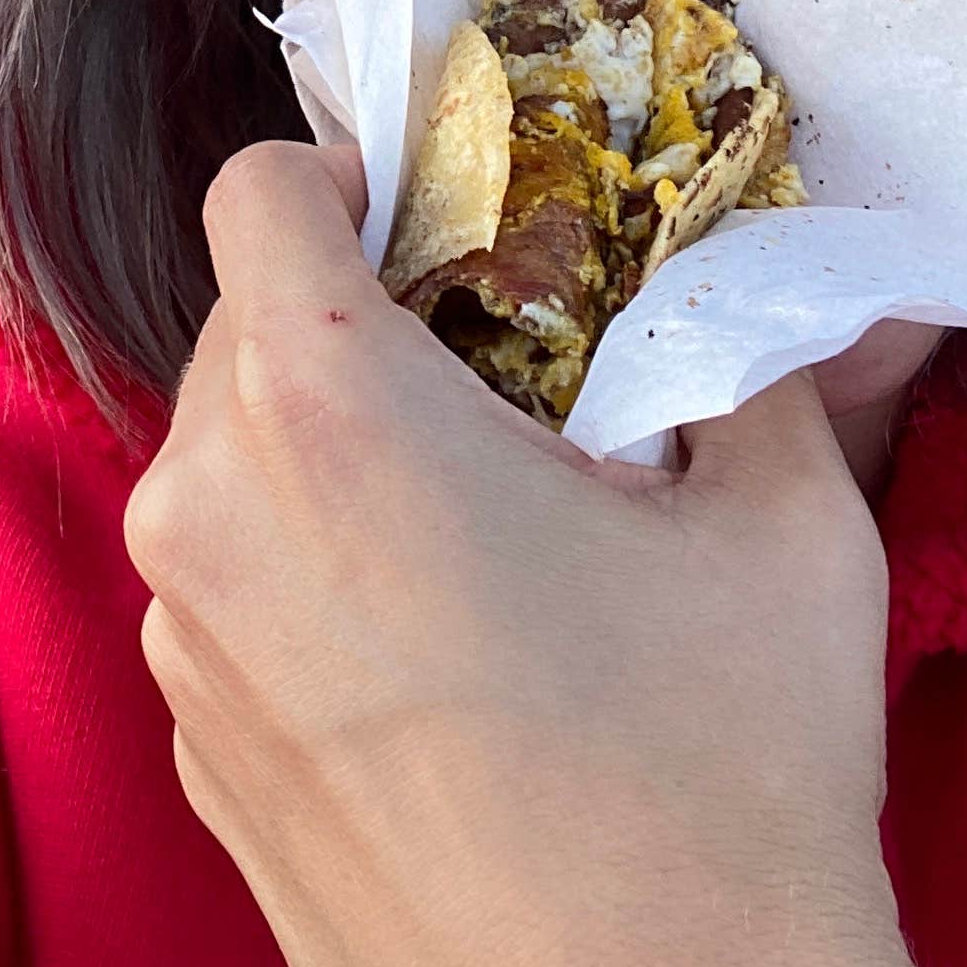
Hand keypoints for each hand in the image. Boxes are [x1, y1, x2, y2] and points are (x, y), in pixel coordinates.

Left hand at [127, 142, 961, 966]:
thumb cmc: (722, 796)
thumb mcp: (782, 524)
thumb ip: (741, 355)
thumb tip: (762, 276)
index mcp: (321, 413)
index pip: (255, 188)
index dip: (349, 171)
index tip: (447, 206)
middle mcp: (205, 516)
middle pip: (244, 329)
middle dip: (369, 325)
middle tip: (515, 380)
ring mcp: (183, 651)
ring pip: (236, 471)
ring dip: (341, 463)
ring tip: (502, 535)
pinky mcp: (196, 762)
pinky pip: (238, 601)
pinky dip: (320, 586)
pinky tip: (459, 661)